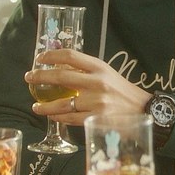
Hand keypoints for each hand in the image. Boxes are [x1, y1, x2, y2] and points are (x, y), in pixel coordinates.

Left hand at [24, 49, 151, 125]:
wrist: (144, 110)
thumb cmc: (123, 92)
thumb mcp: (108, 74)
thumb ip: (87, 72)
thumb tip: (60, 69)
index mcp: (100, 67)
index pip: (71, 56)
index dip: (51, 55)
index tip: (39, 58)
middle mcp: (97, 82)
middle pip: (61, 76)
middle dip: (40, 77)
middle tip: (29, 78)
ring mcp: (96, 102)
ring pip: (62, 103)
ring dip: (45, 105)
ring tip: (36, 105)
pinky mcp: (96, 119)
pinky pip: (70, 119)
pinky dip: (57, 117)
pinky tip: (52, 116)